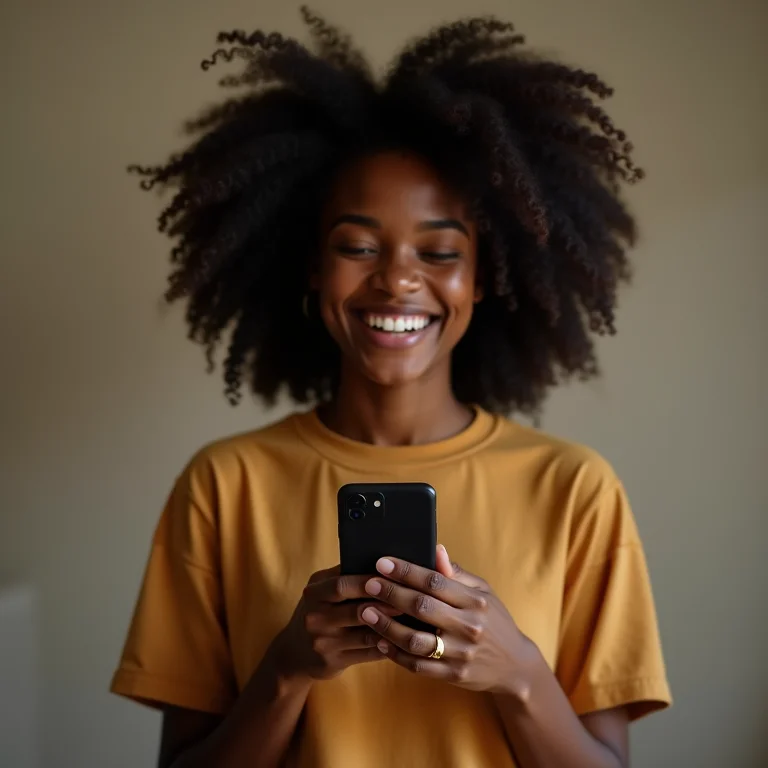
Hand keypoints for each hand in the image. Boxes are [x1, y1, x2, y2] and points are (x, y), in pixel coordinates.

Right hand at [272, 565, 398, 681]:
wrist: (292, 654)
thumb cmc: (318, 614)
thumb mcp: (322, 593)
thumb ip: (345, 579)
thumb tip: (383, 565)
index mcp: (314, 591)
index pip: (343, 582)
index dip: (370, 580)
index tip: (395, 576)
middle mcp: (315, 615)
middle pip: (355, 608)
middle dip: (384, 603)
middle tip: (409, 598)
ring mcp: (322, 640)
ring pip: (364, 632)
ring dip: (390, 626)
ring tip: (411, 619)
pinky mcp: (332, 661)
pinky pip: (366, 652)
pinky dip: (385, 645)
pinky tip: (401, 639)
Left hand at [360, 546, 535, 694]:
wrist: (514, 665)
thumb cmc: (493, 620)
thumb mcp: (483, 592)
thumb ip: (456, 573)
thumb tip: (435, 548)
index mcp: (475, 601)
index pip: (435, 581)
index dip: (406, 571)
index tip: (383, 562)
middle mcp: (469, 626)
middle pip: (421, 607)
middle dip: (391, 593)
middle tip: (367, 583)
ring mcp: (461, 653)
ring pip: (416, 639)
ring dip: (387, 625)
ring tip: (366, 612)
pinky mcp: (453, 675)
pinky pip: (418, 665)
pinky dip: (395, 653)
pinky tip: (379, 640)